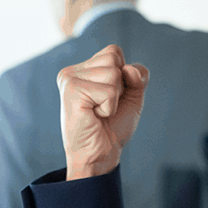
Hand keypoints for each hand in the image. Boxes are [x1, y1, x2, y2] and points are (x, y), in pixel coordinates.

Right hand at [56, 44, 149, 179]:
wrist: (99, 156)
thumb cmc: (111, 128)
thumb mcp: (131, 97)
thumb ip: (137, 76)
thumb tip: (129, 69)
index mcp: (81, 69)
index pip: (114, 51)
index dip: (123, 76)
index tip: (109, 98)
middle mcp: (71, 71)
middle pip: (114, 58)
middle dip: (119, 86)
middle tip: (103, 107)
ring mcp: (69, 80)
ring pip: (114, 73)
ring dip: (114, 98)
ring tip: (98, 112)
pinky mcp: (72, 91)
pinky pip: (110, 91)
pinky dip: (110, 108)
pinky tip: (95, 116)